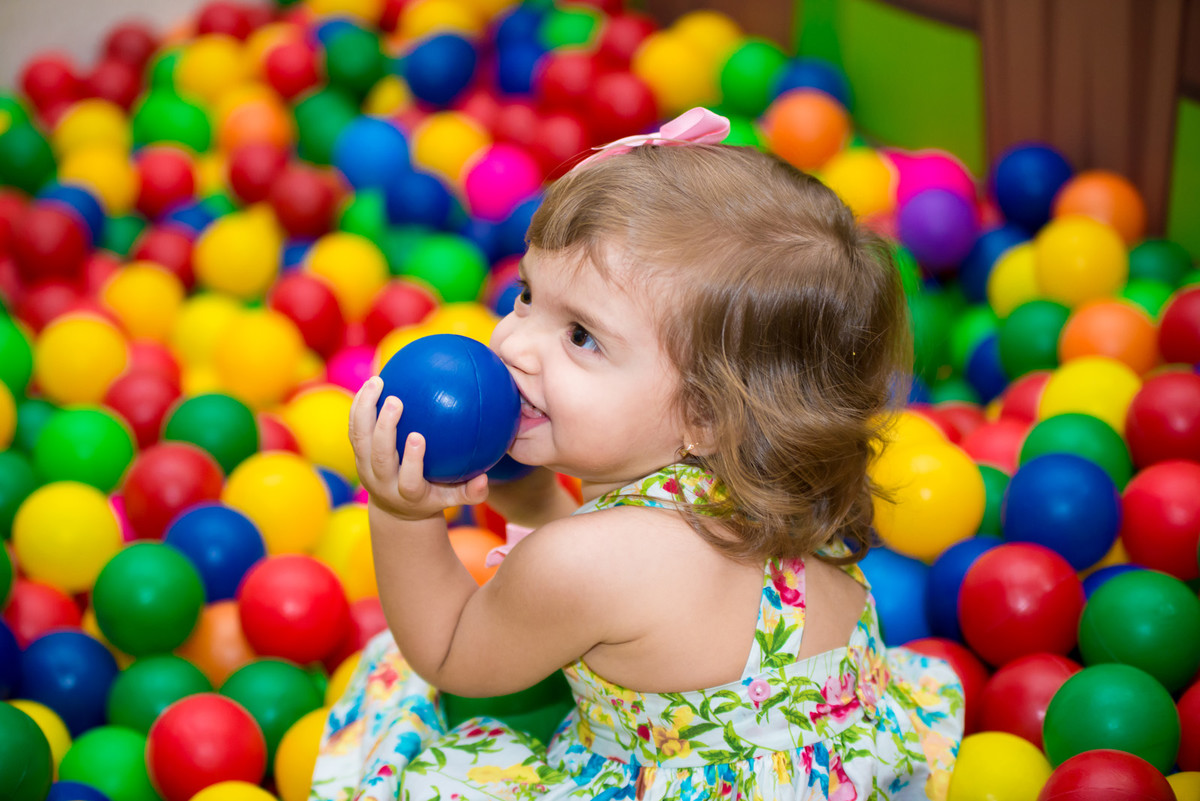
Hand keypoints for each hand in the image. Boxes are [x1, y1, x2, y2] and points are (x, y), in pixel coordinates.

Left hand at [349, 376, 489, 520]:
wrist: (395, 507)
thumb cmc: (432, 497)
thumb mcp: (452, 499)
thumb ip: (471, 492)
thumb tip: (486, 478)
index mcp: (408, 494)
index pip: (408, 480)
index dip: (411, 460)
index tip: (418, 436)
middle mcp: (382, 482)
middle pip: (379, 457)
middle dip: (384, 428)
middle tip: (395, 400)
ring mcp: (366, 468)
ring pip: (360, 439)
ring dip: (365, 409)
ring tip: (377, 381)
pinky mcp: (357, 455)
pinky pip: (354, 428)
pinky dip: (359, 406)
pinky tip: (371, 383)